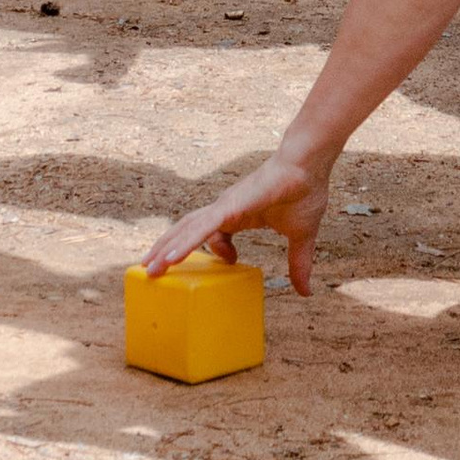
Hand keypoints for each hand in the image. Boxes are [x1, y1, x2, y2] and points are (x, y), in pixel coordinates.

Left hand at [144, 144, 332, 296]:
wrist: (309, 166)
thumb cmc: (304, 192)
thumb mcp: (300, 236)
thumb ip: (299, 263)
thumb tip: (305, 292)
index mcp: (238, 213)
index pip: (213, 232)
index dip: (215, 249)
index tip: (231, 261)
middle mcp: (225, 208)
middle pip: (187, 231)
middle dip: (167, 250)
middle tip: (151, 271)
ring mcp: (224, 206)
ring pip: (187, 230)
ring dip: (166, 249)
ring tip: (150, 269)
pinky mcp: (228, 206)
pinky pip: (201, 228)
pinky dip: (185, 243)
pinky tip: (170, 258)